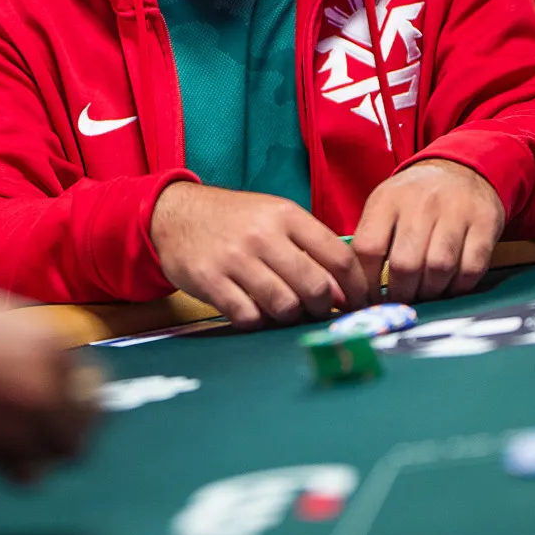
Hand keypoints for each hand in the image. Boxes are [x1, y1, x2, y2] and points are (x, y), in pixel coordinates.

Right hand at [151, 182, 367, 329]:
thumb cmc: (235, 220)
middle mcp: (263, 235)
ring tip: (284, 308)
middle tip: (317, 309)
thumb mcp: (275, 217)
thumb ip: (310, 246)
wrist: (176, 214)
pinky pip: (249, 317)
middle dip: (323, 307)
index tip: (359, 303)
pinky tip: (253, 308)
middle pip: (315, 287)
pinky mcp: (211, 281)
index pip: (339, 256)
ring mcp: (235, 258)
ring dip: (289, 315)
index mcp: (286, 215)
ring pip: (285, 306)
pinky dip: (257, 320)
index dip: (356, 287)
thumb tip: (344, 291)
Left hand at [351, 160, 504, 304]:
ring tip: (425, 294)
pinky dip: (459, 287)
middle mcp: (421, 203)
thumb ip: (371, 239)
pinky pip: (471, 268)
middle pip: (405, 264)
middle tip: (401, 301)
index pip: (368, 248)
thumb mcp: (385, 205)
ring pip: (438, 268)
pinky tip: (450, 286)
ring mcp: (455, 211)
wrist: (461, 170)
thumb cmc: (415, 198)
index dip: (366, 282)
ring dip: (430, 292)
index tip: (368, 299)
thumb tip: (357, 288)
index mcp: (388, 199)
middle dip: (401, 293)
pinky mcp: (484, 223)